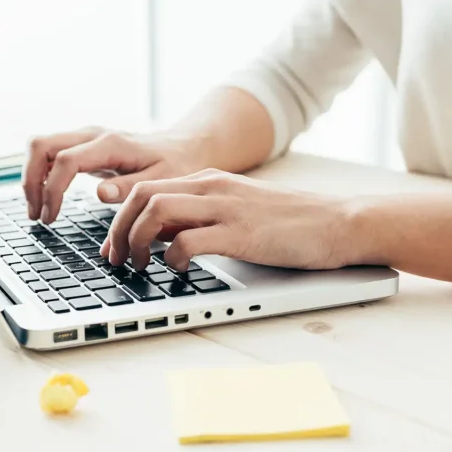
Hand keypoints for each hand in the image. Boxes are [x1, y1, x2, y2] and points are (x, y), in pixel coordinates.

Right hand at [21, 127, 203, 223]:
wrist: (184, 148)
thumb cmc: (175, 167)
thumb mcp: (161, 182)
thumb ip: (129, 188)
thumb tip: (100, 195)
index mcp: (110, 144)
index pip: (65, 161)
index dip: (52, 190)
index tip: (51, 218)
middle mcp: (92, 135)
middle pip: (40, 145)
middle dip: (30, 181)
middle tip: (37, 215)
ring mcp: (85, 137)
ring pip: (39, 146)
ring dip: (31, 178)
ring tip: (38, 211)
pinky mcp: (82, 145)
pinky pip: (49, 153)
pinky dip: (40, 175)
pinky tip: (46, 199)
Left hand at [101, 169, 356, 271]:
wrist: (339, 222)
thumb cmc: (289, 224)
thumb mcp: (234, 211)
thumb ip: (198, 217)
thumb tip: (159, 237)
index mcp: (208, 180)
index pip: (145, 188)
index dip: (119, 219)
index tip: (112, 248)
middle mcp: (212, 187)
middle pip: (141, 196)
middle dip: (118, 230)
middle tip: (116, 261)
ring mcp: (226, 208)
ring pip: (155, 211)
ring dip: (136, 241)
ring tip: (139, 266)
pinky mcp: (241, 233)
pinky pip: (188, 240)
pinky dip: (171, 258)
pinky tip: (176, 270)